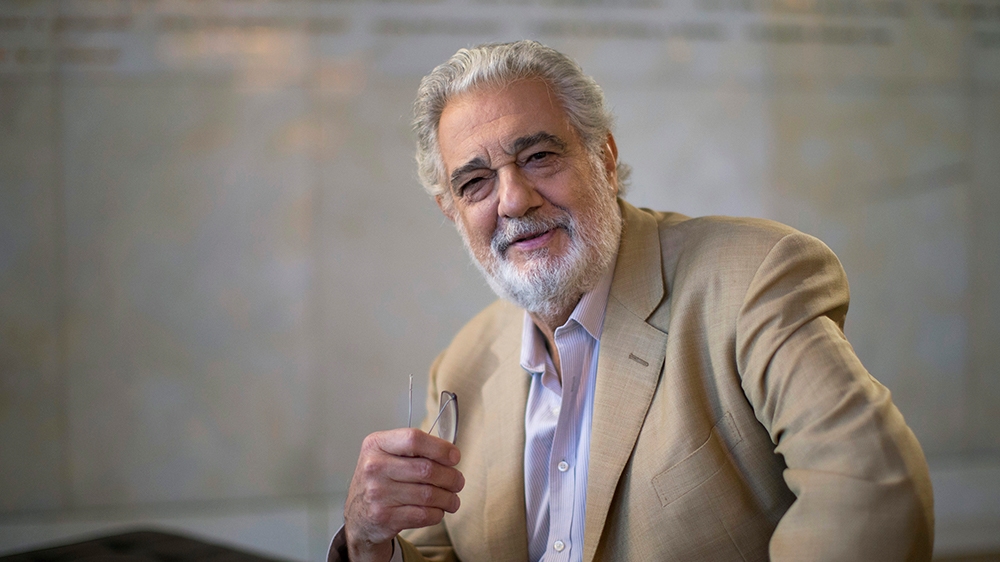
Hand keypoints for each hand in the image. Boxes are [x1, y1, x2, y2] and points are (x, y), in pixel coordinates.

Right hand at [344, 428, 464, 560]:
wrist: (358, 515)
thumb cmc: (379, 480)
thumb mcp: (386, 455)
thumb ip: (413, 449)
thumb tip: (451, 455)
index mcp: (376, 445)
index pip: (414, 439)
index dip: (440, 448)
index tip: (454, 457)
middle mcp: (374, 467)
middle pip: (427, 469)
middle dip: (451, 477)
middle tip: (458, 482)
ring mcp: (377, 493)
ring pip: (429, 494)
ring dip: (449, 498)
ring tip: (452, 499)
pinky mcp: (384, 517)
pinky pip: (423, 514)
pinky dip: (437, 513)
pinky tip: (438, 511)